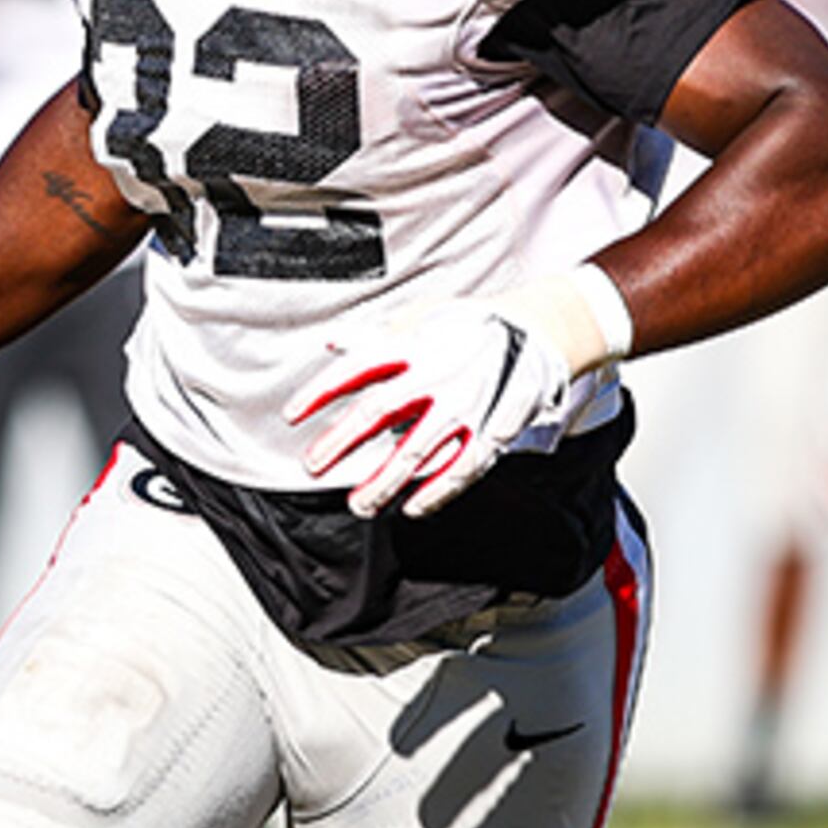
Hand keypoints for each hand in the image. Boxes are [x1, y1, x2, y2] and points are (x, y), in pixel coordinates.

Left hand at [290, 269, 627, 520]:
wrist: (536, 330)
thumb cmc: (470, 327)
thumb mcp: (422, 319)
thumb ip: (375, 336)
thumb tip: (331, 342)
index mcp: (414, 344)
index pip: (356, 368)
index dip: (320, 391)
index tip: (291, 415)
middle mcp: (436, 374)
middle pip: (378, 410)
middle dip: (341, 441)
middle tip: (313, 467)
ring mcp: (464, 404)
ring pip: (416, 451)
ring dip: (383, 481)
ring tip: (358, 505)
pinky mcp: (492, 429)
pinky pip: (461, 468)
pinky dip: (437, 492)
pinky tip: (412, 508)